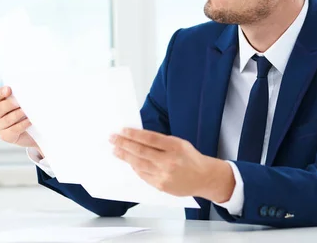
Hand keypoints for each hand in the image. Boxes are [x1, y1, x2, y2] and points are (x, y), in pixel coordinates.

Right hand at [0, 86, 39, 152]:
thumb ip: (23, 97)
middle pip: (0, 108)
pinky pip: (13, 130)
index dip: (1, 92)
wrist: (33, 133)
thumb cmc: (27, 114)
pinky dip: (22, 125)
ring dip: (17, 114)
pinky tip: (30, 121)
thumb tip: (30, 90)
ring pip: (7, 119)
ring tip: (26, 111)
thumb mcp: (24, 103)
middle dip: (10, 104)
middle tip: (19, 102)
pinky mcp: (6, 136)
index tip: (9, 89)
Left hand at [110, 128, 234, 201]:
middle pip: (141, 151)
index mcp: (175, 146)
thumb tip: (138, 137)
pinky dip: (135, 168)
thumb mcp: (179, 143)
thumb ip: (160, 141)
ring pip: (139, 164)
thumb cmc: (191, 158)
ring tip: (115, 150)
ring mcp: (164, 175)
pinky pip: (143, 175)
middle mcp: (169, 161)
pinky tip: (128, 162)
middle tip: (112, 138)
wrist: (204, 178)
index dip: (134, 134)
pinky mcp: (161, 185)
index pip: (149, 138)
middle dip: (124, 144)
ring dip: (125, 156)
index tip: (122, 130)